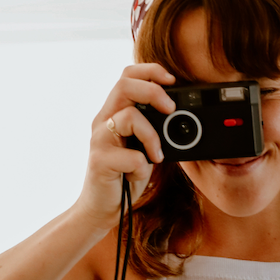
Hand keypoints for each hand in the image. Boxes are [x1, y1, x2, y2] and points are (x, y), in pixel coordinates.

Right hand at [75, 63, 176, 235]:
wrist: (101, 209)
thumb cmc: (123, 178)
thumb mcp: (144, 149)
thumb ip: (154, 131)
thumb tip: (180, 118)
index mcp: (113, 114)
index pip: (127, 76)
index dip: (150, 71)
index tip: (171, 80)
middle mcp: (103, 121)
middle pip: (125, 85)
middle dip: (154, 92)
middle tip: (171, 108)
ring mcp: (99, 139)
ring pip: (131, 117)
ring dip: (152, 137)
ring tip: (155, 157)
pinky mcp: (100, 161)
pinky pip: (133, 156)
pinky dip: (143, 168)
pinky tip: (135, 176)